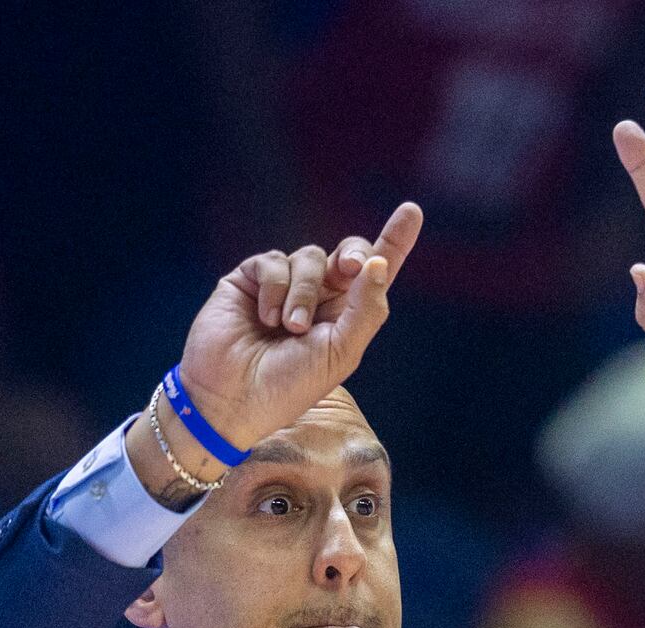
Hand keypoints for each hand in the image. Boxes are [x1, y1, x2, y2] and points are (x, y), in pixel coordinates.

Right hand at [169, 205, 423, 460]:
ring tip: (288, 329)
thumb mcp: (340, 353)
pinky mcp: (250, 279)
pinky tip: (266, 319)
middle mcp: (319, 296)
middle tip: (347, 271)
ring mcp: (284, 285)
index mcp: (346, 316)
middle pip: (347, 252)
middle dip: (352, 255)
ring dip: (302, 293)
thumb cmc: (289, 386)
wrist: (233, 398)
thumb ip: (364, 310)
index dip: (394, 241)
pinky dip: (274, 289)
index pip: (375, 273)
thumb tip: (377, 264)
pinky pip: (273, 262)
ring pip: (309, 257)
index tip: (412, 211)